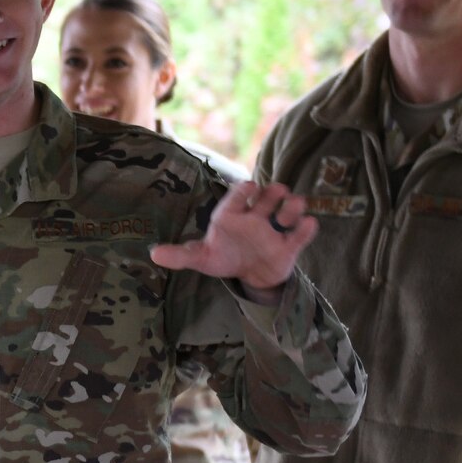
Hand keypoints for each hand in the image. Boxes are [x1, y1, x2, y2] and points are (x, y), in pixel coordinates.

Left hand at [150, 179, 316, 299]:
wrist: (248, 275)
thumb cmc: (223, 257)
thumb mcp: (202, 258)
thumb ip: (181, 255)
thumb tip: (154, 255)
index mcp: (232, 214)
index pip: (238, 195)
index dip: (243, 190)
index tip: (249, 187)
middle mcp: (255, 217)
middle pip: (267, 196)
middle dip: (272, 193)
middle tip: (276, 194)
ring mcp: (273, 230)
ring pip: (288, 210)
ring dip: (292, 207)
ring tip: (289, 214)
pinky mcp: (288, 246)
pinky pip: (300, 235)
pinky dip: (306, 229)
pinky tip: (308, 224)